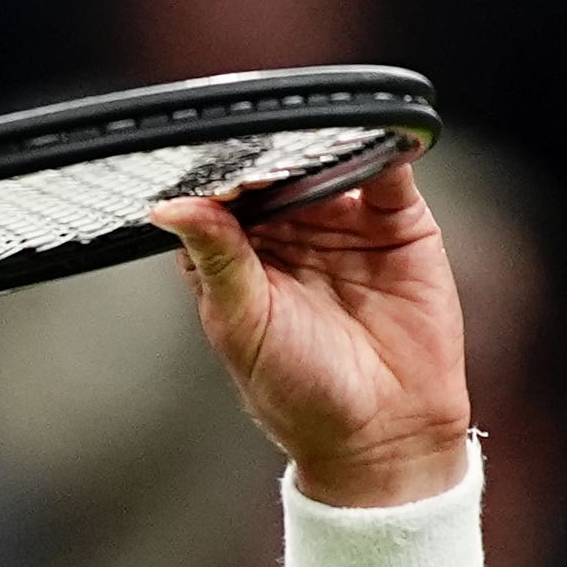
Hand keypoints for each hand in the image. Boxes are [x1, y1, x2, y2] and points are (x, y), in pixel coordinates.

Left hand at [151, 163, 471, 507]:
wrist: (385, 433)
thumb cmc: (301, 393)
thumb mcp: (245, 325)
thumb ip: (216, 260)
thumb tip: (170, 208)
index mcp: (236, 255)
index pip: (219, 198)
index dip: (216, 176)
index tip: (214, 162)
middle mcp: (287, 231)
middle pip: (273, 169)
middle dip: (268, 150)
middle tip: (263, 139)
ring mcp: (341, 221)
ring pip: (327, 160)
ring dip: (320, 143)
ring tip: (311, 136)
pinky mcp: (396, 220)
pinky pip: (388, 171)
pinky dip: (382, 146)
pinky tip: (371, 133)